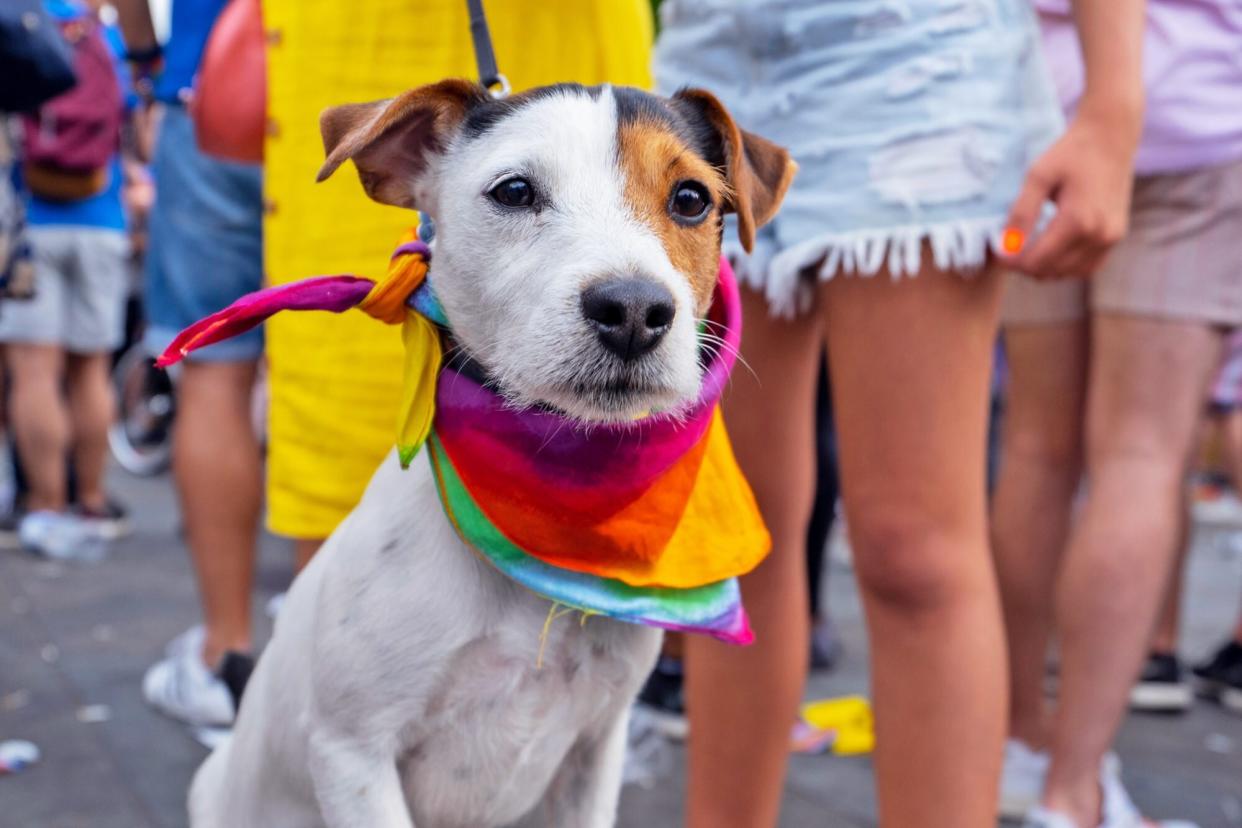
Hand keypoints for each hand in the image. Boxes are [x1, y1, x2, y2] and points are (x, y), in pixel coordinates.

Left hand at [1003, 105, 1140, 279]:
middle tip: (1009, 248)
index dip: (1011, 262)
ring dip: (1044, 268)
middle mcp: (1098, 235)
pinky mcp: (1116, 237)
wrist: (1110, 138)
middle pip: (1050, 272)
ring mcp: (1111, 239)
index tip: (997, 250)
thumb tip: (1005, 247)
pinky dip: (1065, 266)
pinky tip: (1050, 249)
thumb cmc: (1070, 153)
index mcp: (1077, 221)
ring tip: (1028, 247)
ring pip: (1067, 274)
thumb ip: (1021, 214)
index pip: (1035, 261)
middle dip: (1025, 266)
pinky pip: (1086, 267)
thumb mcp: (1037, 177)